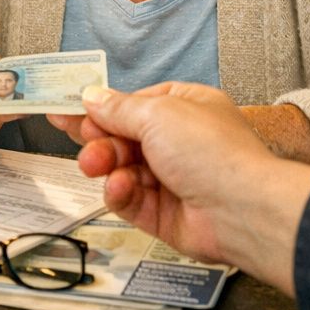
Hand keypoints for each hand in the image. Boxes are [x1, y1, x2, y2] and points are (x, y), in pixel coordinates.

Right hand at [59, 82, 309, 292]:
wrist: (242, 210)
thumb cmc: (213, 152)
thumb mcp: (157, 114)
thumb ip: (117, 108)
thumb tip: (91, 96)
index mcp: (184, 108)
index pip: (132, 105)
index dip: (101, 109)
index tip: (67, 111)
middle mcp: (179, 142)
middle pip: (122, 137)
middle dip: (99, 139)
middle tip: (80, 139)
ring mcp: (171, 179)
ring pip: (120, 168)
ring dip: (105, 164)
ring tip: (95, 165)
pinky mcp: (163, 213)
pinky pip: (129, 199)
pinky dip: (120, 192)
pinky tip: (120, 187)